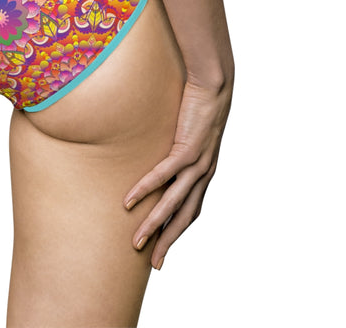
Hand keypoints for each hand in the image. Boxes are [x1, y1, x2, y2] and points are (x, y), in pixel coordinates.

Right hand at [123, 76, 232, 269]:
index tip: (162, 250)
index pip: (191, 211)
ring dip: (155, 224)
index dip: (177, 232)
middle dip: (169, 241)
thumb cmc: (199, 102)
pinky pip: (164, 174)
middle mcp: (204, 173)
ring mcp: (197, 162)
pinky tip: (130, 201)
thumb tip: (158, 150)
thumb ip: (177, 145)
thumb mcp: (188, 131)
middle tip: (153, 263)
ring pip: (174, 203)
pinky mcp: (188, 148)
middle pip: (185, 217)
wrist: (215, 83)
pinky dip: (146, 189)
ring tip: (137, 241)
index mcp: (205, 171)